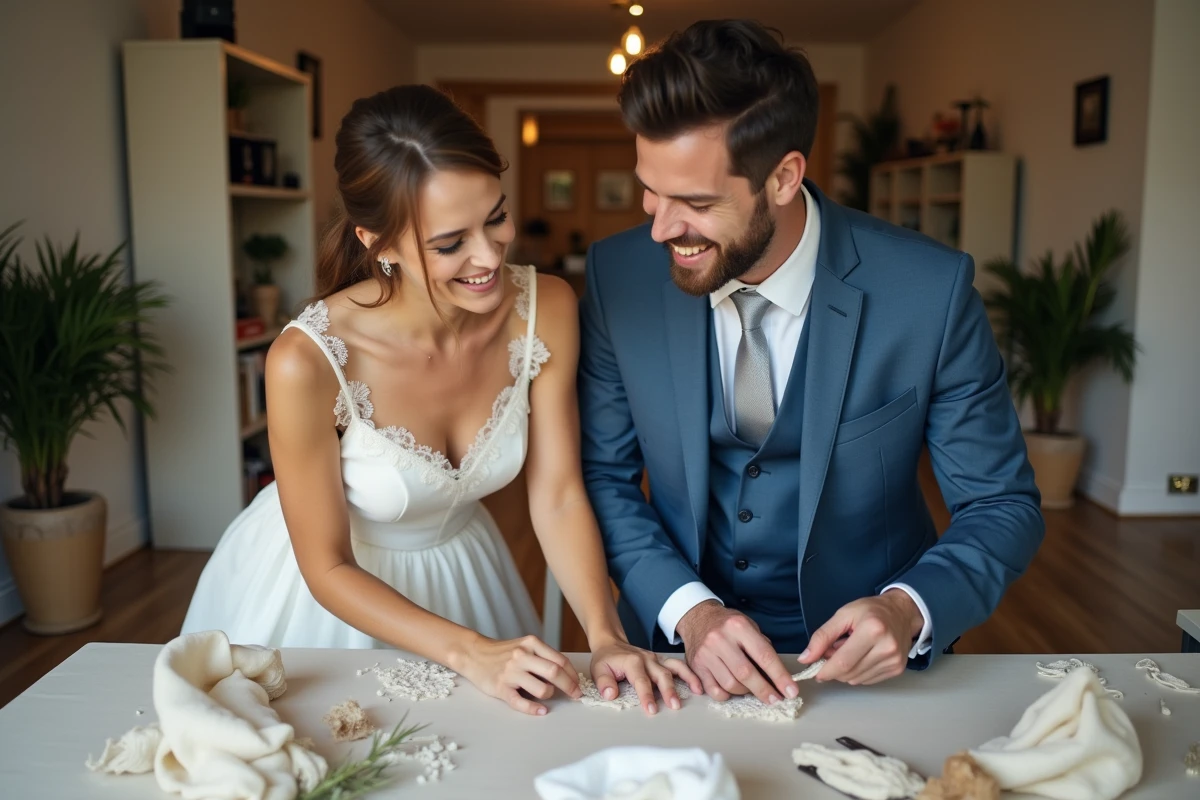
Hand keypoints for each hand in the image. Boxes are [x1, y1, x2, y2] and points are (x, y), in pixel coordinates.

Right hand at [455, 634, 580, 715]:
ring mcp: (511, 672)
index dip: (573, 675)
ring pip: (541, 689)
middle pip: (555, 673)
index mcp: (531, 644)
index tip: (578, 684)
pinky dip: (534, 709)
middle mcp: (522, 656)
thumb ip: (543, 656)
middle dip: (569, 687)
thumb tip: (566, 674)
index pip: (560, 661)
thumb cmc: (503, 652)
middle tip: (575, 695)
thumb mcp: (524, 646)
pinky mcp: (501, 688)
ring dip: (550, 695)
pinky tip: (542, 710)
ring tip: (548, 696)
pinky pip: (521, 702)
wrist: (474, 654)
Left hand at [589, 637, 702, 714]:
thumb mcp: (598, 670)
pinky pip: (678, 665)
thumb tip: (611, 694)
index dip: (646, 695)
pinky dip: (690, 674)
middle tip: (674, 706)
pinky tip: (698, 685)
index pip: (641, 680)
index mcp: (632, 661)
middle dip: (669, 690)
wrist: (611, 643)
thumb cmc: (606, 659)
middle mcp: (647, 659)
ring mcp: (656, 659)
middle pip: (661, 674)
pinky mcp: (662, 661)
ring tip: (697, 691)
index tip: (651, 710)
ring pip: (674, 667)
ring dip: (686, 679)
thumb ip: (604, 683)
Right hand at [676, 600, 798, 703]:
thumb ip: (762, 646)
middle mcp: (720, 639)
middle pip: (746, 673)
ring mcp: (706, 653)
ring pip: (730, 684)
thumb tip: (778, 675)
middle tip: (776, 700)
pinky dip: (726, 695)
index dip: (779, 676)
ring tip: (751, 689)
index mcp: (738, 627)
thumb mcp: (748, 625)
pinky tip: (731, 691)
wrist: (697, 617)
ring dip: (745, 692)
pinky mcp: (696, 666)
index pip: (764, 655)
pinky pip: (713, 690)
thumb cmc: (727, 623)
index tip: (790, 691)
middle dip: (764, 690)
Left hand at [799, 590, 923, 685]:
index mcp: (872, 630)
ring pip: (857, 680)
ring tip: (849, 652)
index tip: (815, 671)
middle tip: (832, 654)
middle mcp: (886, 648)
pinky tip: (861, 657)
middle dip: (834, 670)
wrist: (902, 612)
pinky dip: (858, 673)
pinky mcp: (897, 669)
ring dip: (846, 671)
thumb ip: (822, 636)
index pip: (843, 662)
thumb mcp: (843, 615)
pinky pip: (868, 681)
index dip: (826, 670)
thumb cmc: (871, 611)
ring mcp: (894, 661)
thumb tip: (806, 658)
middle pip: (850, 673)